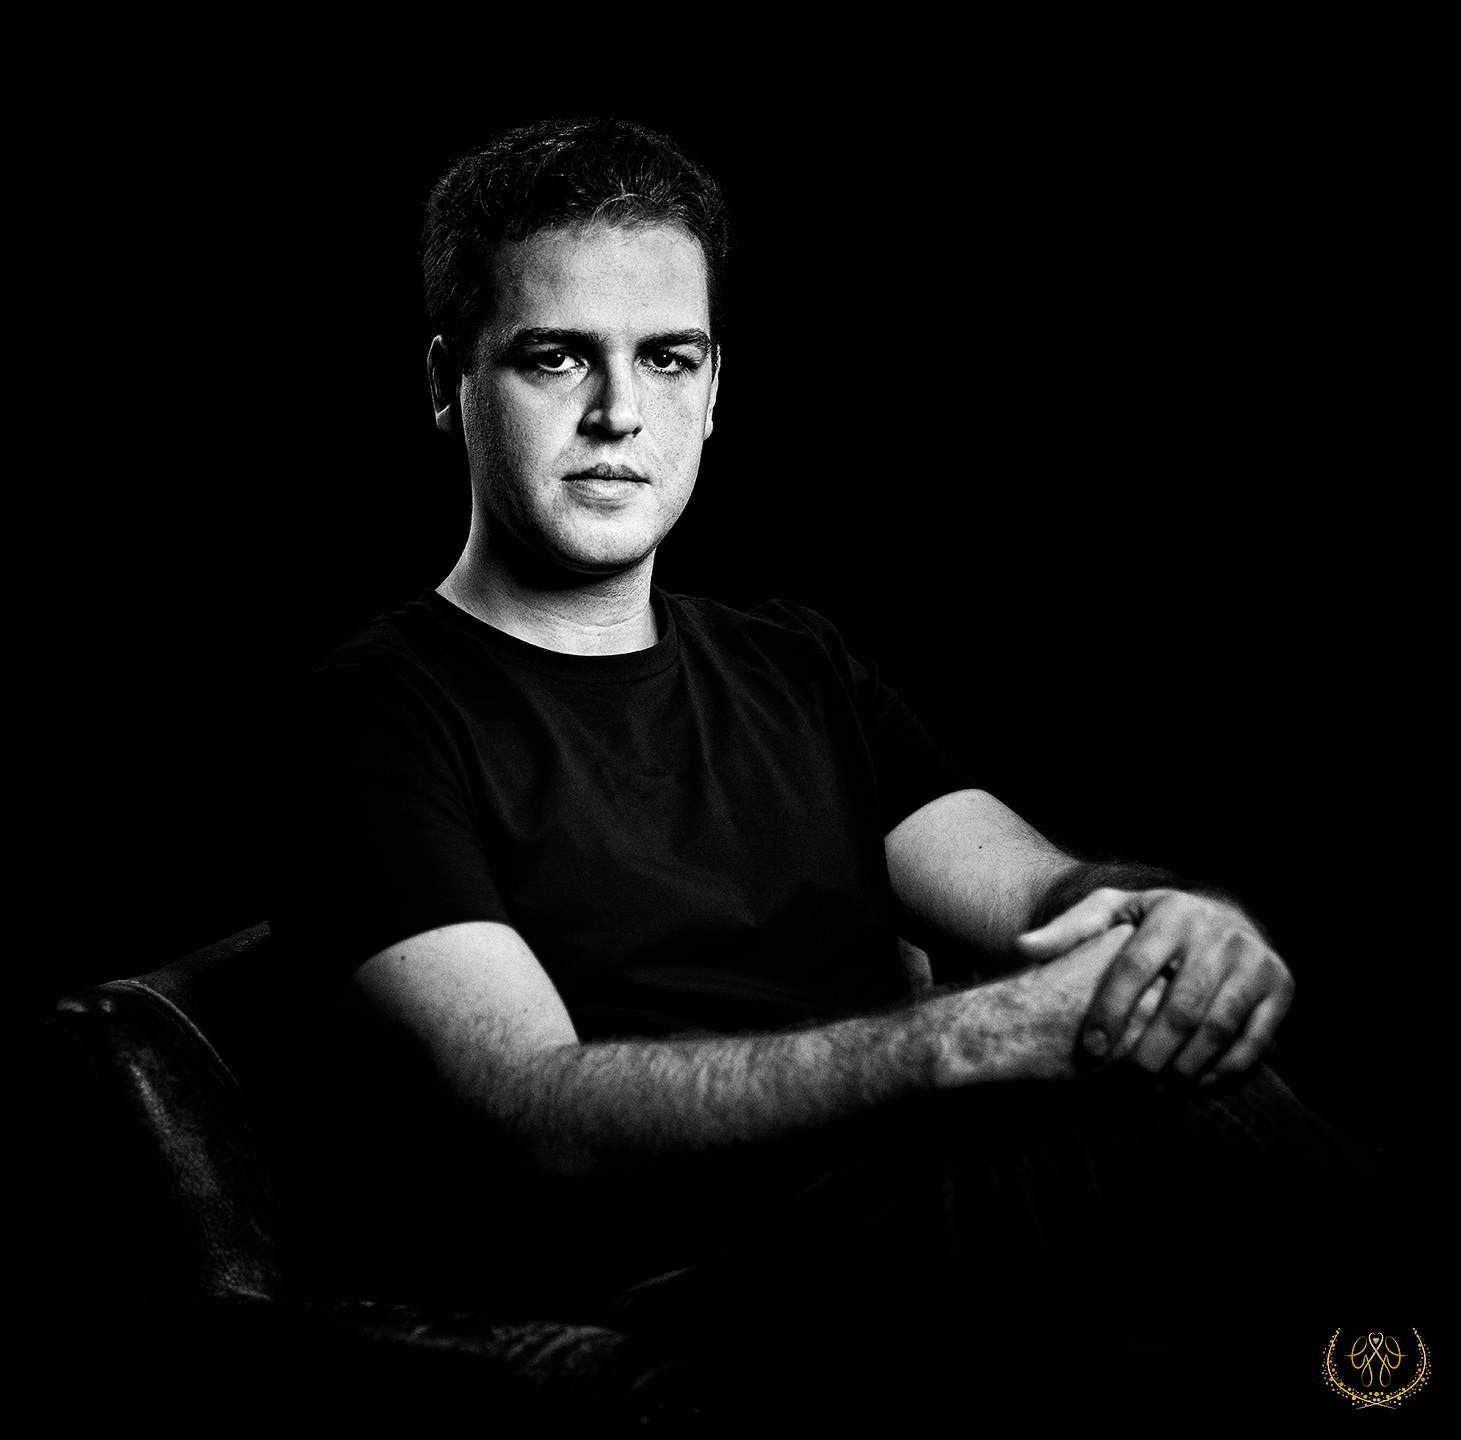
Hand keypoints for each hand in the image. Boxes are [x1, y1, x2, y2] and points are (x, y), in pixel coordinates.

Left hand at [1014, 887, 1293, 1083]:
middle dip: (1148, 1052)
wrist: (1222, 917)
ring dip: (1184, 1068)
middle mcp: (1219, 933)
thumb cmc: (1149, 923)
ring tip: (1152, 1092)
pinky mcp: (1281, 987)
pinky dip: (1225, 1069)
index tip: (1087, 1048)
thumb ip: (1067, 931)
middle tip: (1121, 1084)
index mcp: (1171, 912)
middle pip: (1180, 1007)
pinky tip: (1193, 1087)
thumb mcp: (1110, 913)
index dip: (1110, 1011)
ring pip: (1218, 1028)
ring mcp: (1255, 960)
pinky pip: (1254, 1040)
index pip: (1134, 968)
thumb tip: (1021, 947)